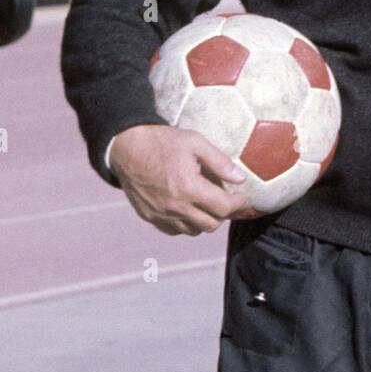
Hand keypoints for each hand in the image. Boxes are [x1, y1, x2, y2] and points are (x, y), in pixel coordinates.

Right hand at [109, 125, 250, 234]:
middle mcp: (175, 206)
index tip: (243, 196)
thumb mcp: (195, 142)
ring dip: (205, 221)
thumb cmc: (163, 141)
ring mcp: (160, 214)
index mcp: (188, 188)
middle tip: (226, 200)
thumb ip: (220, 162)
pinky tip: (188, 209)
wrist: (126, 146)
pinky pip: (174, 230)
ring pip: (193, 231)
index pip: (223, 208)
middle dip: (223, 214)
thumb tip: (240, 179)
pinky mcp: (149, 216)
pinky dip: (186, 224)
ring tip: (207, 205)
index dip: (238, 203)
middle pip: (211, 224)